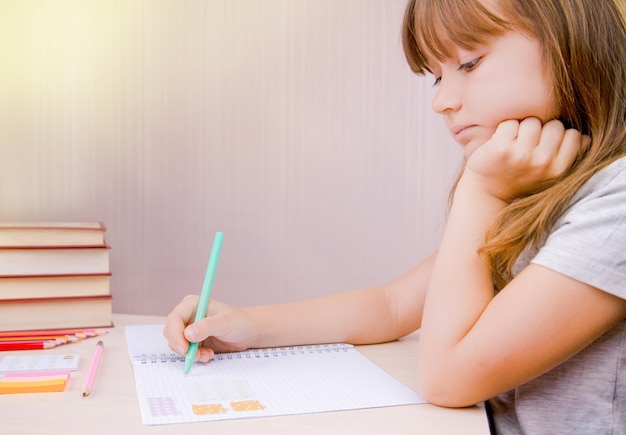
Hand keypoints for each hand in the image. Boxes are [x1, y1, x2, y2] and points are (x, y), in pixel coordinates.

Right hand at [163, 296, 255, 361]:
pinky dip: (195, 356)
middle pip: (171, 333)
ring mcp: (189, 328)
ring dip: (190, 353)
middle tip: (196, 355)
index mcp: (192, 304)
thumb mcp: (225, 323)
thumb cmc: (239, 322)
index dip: (175, 335)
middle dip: (182, 346)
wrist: (248, 332)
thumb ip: (207, 327)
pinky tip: (208, 354)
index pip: (174, 319)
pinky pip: (185, 351)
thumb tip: (188, 334)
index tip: (185, 349)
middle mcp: (187, 315)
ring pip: (176, 344)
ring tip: (207, 354)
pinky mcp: (193, 341)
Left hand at [462, 118, 587, 200]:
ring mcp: (521, 155)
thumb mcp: (549, 175)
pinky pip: (510, 123)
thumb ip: (568, 156)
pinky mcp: (501, 148)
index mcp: (558, 169)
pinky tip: (500, 143)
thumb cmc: (520, 179)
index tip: (546, 145)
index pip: (573, 135)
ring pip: (532, 121)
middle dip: (542, 131)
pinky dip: (504, 130)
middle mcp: (542, 163)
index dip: (559, 136)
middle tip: (528, 145)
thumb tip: (586, 138)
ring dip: (522, 128)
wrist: (487, 193)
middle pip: (554, 125)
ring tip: (515, 144)